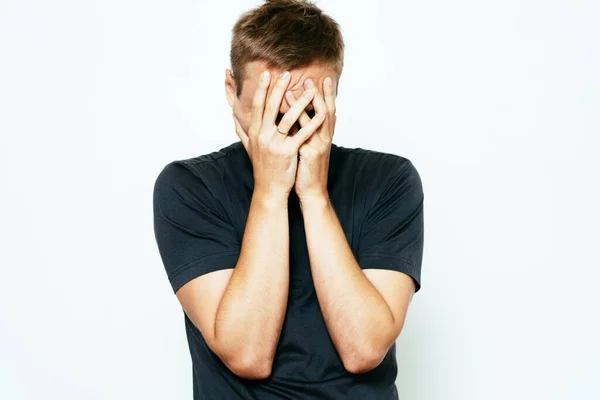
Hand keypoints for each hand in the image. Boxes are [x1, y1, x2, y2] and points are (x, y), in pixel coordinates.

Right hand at [233, 71, 325, 199]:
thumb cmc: (262, 167)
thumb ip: (242, 130)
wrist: (269, 189)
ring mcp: (274, 144)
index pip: (258, 105)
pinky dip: (312, 124)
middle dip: (279, 88)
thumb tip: (234, 116)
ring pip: (287, 119)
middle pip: (271, 107)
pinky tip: (322, 114)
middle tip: (287, 73)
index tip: (268, 73)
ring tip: (309, 90)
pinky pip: (301, 135)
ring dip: (299, 102)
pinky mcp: (287, 153)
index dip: (262, 88)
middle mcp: (262, 136)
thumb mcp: (249, 147)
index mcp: (255, 132)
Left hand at [285, 77, 336, 201]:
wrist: (312, 191)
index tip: (323, 79)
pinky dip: (298, 122)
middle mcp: (324, 138)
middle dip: (321, 95)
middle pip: (326, 111)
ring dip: (307, 104)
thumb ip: (304, 132)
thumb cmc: (306, 169)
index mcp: (323, 136)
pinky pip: (304, 134)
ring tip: (299, 88)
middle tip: (313, 79)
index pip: (327, 111)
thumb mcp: (307, 147)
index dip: (327, 95)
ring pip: (316, 120)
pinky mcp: (311, 154)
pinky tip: (288, 113)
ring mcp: (319, 145)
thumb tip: (296, 117)